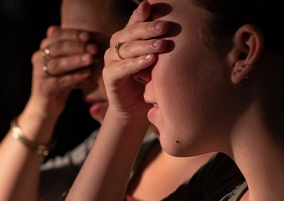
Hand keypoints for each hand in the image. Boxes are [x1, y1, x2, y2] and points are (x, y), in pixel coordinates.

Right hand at [25, 26, 98, 119]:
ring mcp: (39, 74)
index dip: (72, 35)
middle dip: (76, 46)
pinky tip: (87, 74)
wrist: (47, 106)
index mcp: (43, 49)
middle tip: (93, 48)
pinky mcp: (43, 88)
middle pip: (56, 48)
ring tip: (91, 59)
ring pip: (57, 64)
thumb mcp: (67, 64)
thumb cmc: (60, 81)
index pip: (57, 36)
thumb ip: (73, 49)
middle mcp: (38, 59)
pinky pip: (60, 80)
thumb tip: (87, 34)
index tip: (88, 36)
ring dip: (76, 60)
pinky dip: (75, 76)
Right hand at [103, 0, 168, 124]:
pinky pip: (121, 67)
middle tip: (165, 26)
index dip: (141, 14)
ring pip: (125, 48)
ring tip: (161, 45)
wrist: (136, 108)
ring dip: (144, 46)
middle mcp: (116, 46)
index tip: (152, 5)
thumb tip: (175, 26)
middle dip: (148, 28)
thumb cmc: (150, 81)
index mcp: (128, 38)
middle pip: (130, 33)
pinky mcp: (109, 76)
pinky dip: (135, 63)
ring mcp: (110, 61)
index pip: (134, 22)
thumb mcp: (157, 59)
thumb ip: (159, 42)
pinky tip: (149, 60)